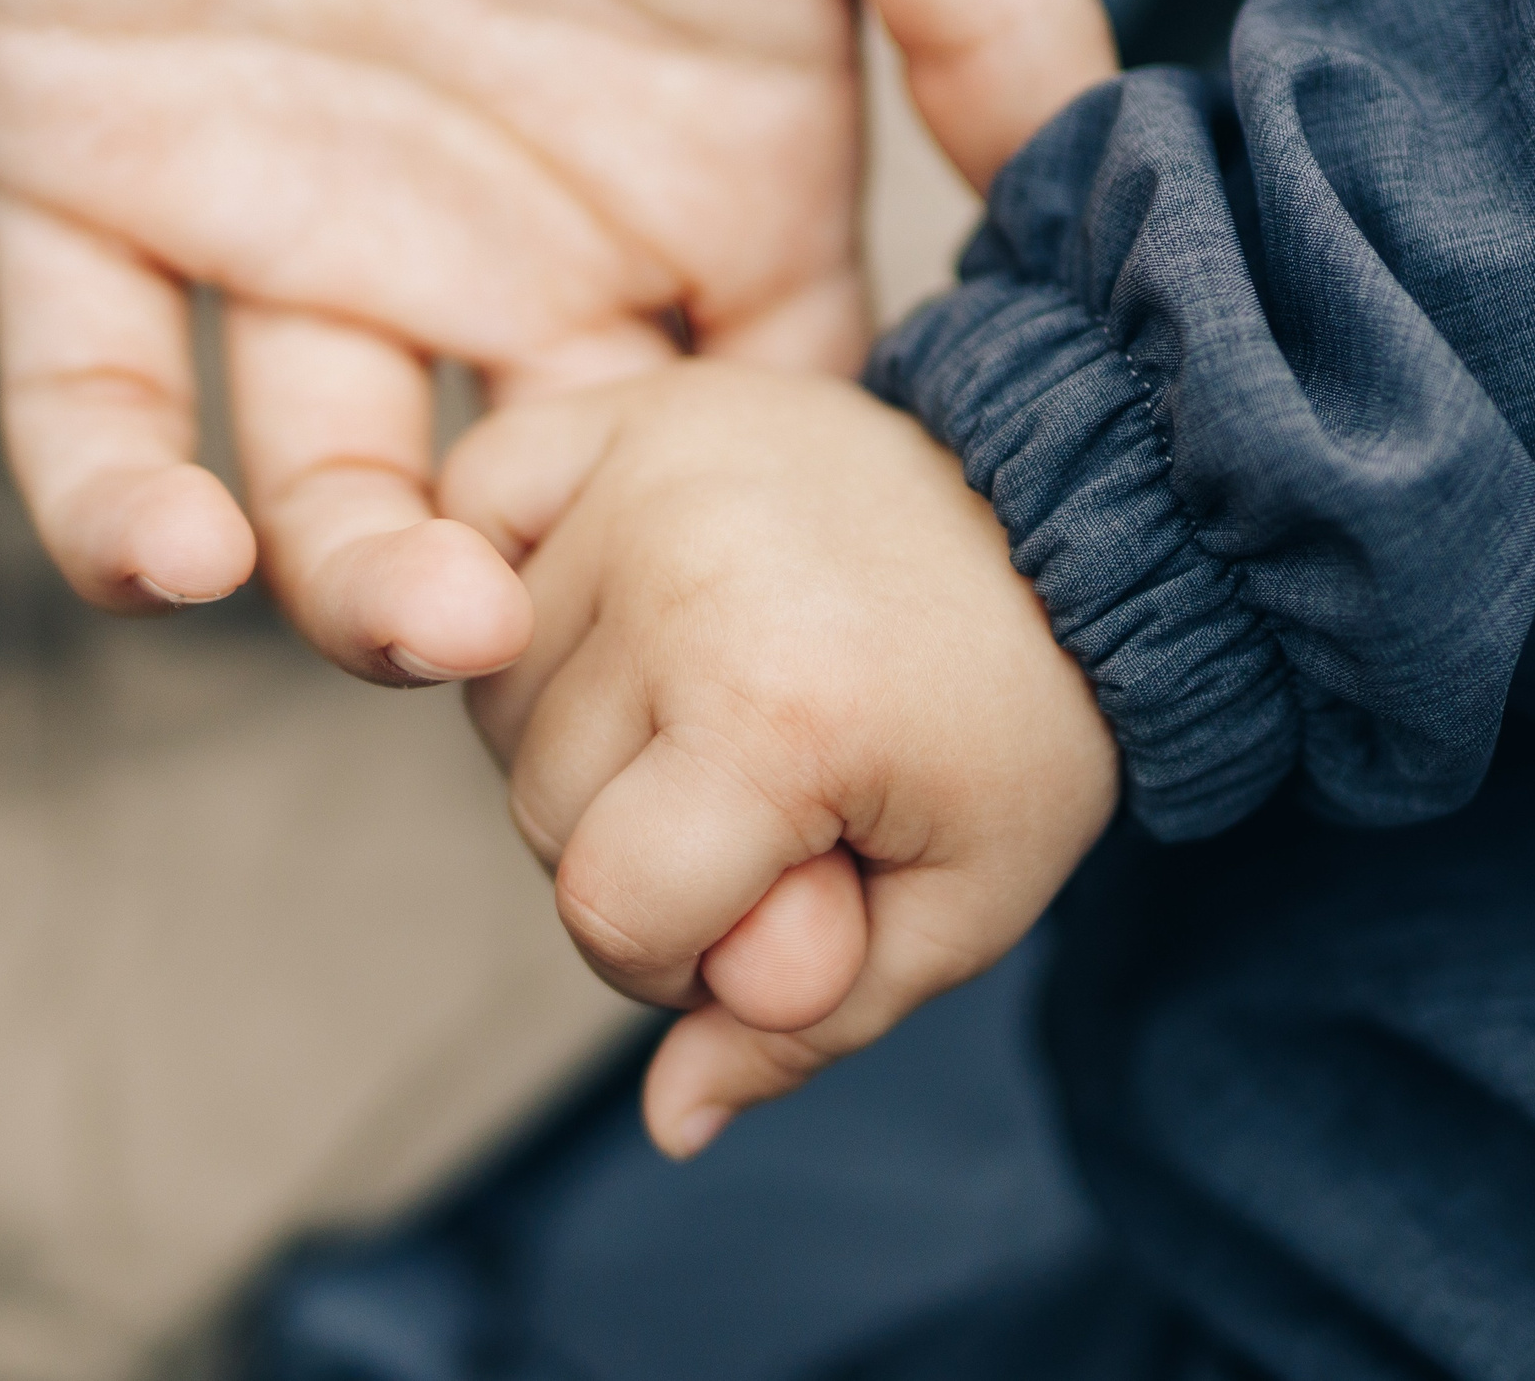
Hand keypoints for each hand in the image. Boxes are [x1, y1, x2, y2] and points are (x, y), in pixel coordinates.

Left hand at [0, 0, 1113, 679]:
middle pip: (545, 517)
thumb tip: (1096, 196)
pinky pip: (82, 382)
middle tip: (586, 677)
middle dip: (573, 633)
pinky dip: (110, 503)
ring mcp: (292, 201)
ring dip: (365, 599)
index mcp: (695, 155)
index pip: (755, 429)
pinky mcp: (84, 158)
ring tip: (429, 620)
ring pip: (324, 488)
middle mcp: (503, 216)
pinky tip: (174, 559)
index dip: (775, 558)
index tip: (799, 656)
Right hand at [440, 363, 1116, 1155]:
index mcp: (777, 713)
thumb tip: (672, 1123)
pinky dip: (515, 576)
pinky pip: (468, 523)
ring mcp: (636, 476)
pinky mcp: (610, 410)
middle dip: (646, 843)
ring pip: (500, 702)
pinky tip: (633, 600)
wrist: (1066, 512)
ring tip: (727, 682)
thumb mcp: (961, 904)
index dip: (690, 951)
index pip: (610, 916)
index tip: (796, 888)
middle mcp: (680, 573)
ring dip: (587, 728)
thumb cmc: (1010, 718)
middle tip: (779, 782)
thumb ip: (808, 1028)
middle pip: (543, 815)